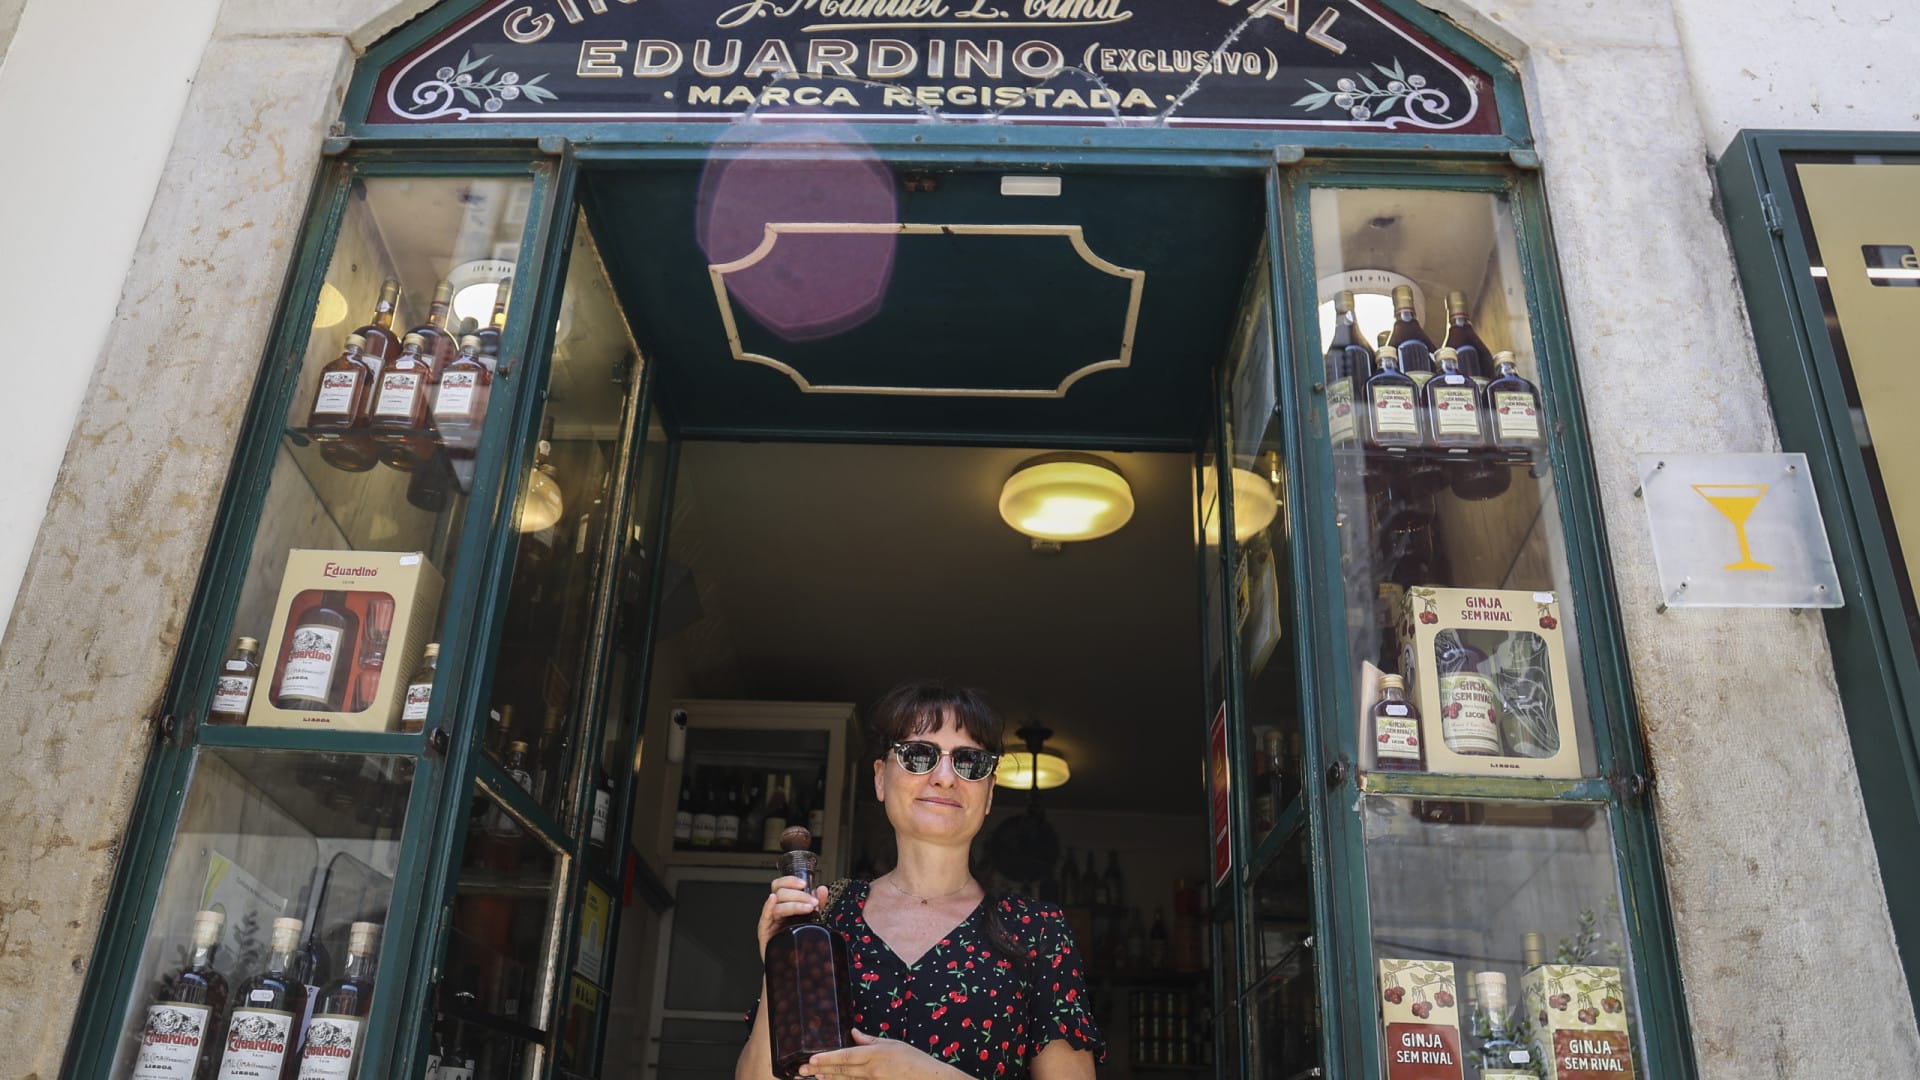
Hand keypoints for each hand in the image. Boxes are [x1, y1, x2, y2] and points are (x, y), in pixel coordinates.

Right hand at [757, 875, 827, 957]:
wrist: (789, 964)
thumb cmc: (796, 941)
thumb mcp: (809, 919)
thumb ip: (815, 904)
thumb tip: (822, 890)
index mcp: (782, 904)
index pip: (781, 885)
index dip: (791, 881)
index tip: (804, 884)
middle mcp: (774, 910)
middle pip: (781, 892)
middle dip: (799, 895)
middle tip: (813, 902)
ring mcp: (769, 920)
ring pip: (777, 903)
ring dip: (795, 903)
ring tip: (809, 908)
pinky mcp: (764, 932)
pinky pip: (765, 916)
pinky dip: (769, 906)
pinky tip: (773, 900)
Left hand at [800, 1029, 956, 1079]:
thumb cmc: (914, 1060)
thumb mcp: (893, 1044)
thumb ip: (870, 1040)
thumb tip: (853, 1033)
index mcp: (876, 1055)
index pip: (846, 1056)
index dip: (827, 1058)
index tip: (812, 1059)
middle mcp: (872, 1071)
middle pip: (841, 1070)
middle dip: (820, 1070)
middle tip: (801, 1070)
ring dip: (828, 1078)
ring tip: (811, 1076)